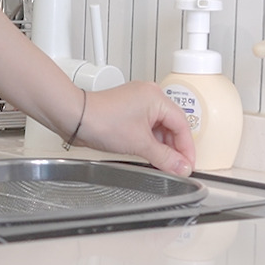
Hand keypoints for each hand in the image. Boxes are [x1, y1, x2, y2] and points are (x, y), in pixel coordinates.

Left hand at [73, 81, 195, 176]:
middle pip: (172, 125)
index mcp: (157, 97)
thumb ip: (165, 158)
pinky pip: (147, 126)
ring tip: (164, 164)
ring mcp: (137, 102)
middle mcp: (149, 96)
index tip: (188, 165)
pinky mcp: (128, 110)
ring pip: (159, 127)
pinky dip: (150, 141)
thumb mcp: (139, 144)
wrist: (75, 118)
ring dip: (162, 146)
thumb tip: (181, 167)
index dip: (187, 148)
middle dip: (175, 148)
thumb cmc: (101, 121)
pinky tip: (151, 154)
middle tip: (177, 168)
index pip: (182, 125)